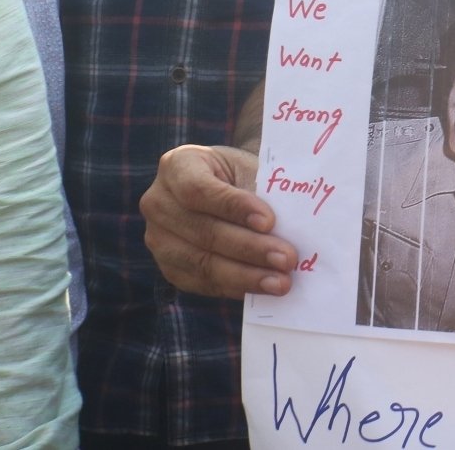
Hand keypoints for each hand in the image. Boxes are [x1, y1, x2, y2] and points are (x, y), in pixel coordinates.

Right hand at [140, 144, 296, 298]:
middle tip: (287, 259)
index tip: (269, 221)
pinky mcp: (169, 267)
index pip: (199, 190)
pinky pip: (202, 282)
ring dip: (246, 275)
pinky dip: (236, 286)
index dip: (234, 207)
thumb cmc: (242, 175)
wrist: (226, 188)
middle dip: (250, 248)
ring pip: (202, 262)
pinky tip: (262, 288)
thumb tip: (295, 222)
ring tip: (280, 282)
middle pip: (204, 231)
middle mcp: (159, 203)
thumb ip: (264, 190)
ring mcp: (159, 239)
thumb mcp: (250, 168)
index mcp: (177, 166)